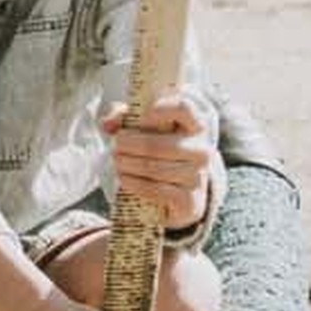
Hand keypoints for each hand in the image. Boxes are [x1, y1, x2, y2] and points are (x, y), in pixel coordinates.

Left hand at [102, 91, 218, 233]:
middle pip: (162, 145)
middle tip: (115, 145)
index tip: (142, 117)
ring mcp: (199, 177)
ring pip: (156, 168)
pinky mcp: (191, 201)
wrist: (174, 189)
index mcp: (196, 124)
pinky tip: (124, 178)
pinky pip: (158, 190)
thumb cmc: (155, 145)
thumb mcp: (139, 125)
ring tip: (116, 161)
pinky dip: (136, 184)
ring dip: (129, 164)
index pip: (185, 109)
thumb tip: (107, 124)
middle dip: (132, 145)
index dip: (162, 110)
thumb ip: (121, 117)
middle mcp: (203, 150)